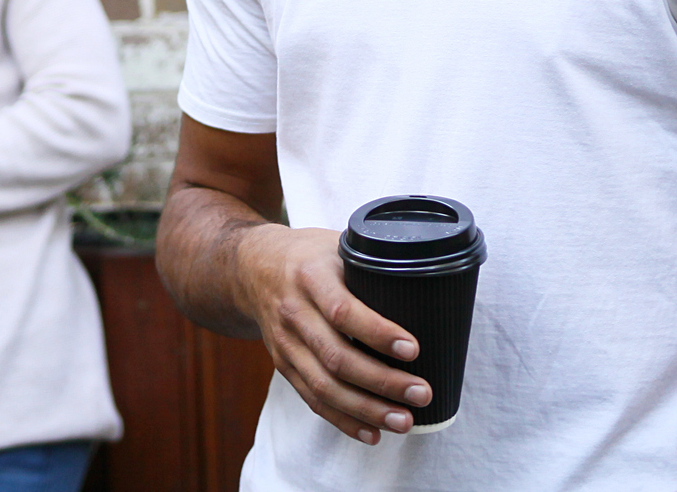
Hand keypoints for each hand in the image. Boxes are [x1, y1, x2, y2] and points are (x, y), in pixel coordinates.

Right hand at [232, 224, 431, 444]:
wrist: (253, 269)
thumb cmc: (308, 255)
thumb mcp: (335, 245)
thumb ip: (369, 265)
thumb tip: (424, 286)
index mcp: (310, 276)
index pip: (342, 310)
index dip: (378, 333)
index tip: (413, 349)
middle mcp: (294, 313)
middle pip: (336, 357)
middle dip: (382, 382)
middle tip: (421, 393)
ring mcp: (286, 344)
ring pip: (325, 386)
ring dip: (366, 409)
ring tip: (404, 420)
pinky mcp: (284, 366)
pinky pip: (313, 399)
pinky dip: (343, 420)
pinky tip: (373, 433)